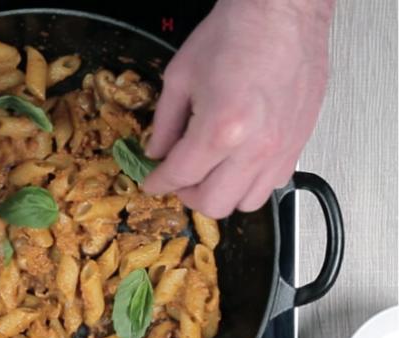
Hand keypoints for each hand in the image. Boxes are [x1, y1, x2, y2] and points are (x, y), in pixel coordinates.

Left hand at [143, 0, 334, 217]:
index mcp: (221, 128)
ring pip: (247, 203)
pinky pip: (273, 184)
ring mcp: (282, 148)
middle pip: (213, 203)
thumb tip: (156, 150)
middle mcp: (255, 147)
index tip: (152, 182)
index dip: (158, 182)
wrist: (284, 11)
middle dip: (187, 194)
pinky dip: (250, 182)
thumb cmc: (238, 32)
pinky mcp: (300, 143)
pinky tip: (238, 162)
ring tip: (209, 172)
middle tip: (178, 178)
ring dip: (221, 193)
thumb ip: (164, 123)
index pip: (180, 176)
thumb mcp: (181, 76)